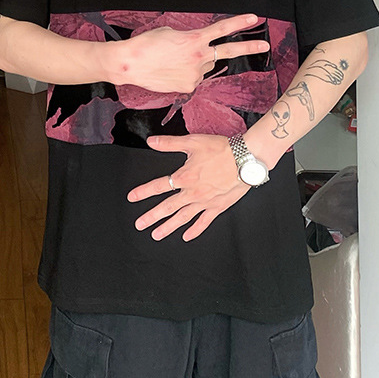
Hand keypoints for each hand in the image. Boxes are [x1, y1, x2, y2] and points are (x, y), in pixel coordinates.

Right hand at [115, 14, 268, 93]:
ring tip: (172, 61)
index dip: (239, 23)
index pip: (222, 29)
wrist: (130, 64)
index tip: (254, 19)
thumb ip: (188, 39)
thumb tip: (195, 48)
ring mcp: (195, 74)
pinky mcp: (188, 86)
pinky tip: (170, 72)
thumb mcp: (170, 33)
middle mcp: (199, 57)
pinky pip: (193, 79)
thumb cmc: (146, 45)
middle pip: (227, 51)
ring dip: (194, 63)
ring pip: (203, 67)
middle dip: (248, 47)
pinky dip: (185, 75)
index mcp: (194, 39)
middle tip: (264, 45)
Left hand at [127, 134, 249, 241]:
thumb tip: (151, 141)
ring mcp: (205, 202)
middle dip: (152, 217)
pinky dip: (194, 230)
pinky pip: (204, 222)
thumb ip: (169, 143)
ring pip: (183, 218)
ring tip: (156, 235)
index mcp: (185, 177)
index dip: (144, 192)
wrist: (246, 159)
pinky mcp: (218, 207)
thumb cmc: (220, 149)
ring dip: (168, 227)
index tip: (132, 198)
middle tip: (139, 225)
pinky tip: (186, 236)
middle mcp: (193, 193)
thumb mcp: (192, 142)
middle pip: (167, 207)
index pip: (159, 186)